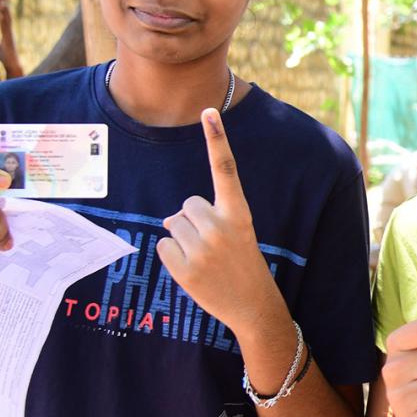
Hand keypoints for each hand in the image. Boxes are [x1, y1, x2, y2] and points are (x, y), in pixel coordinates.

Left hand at [0, 2, 23, 78]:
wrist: (13, 65)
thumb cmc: (6, 57)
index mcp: (7, 33)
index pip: (5, 18)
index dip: (3, 9)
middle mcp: (10, 32)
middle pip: (7, 15)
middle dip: (5, 5)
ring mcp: (10, 34)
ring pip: (7, 19)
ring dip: (5, 10)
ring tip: (2, 0)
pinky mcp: (9, 38)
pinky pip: (6, 26)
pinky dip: (4, 19)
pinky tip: (0, 13)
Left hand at [157, 109, 287, 330]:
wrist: (253, 305)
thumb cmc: (242, 263)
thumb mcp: (235, 234)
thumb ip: (206, 218)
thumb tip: (169, 220)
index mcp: (239, 213)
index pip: (225, 169)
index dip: (217, 139)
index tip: (209, 111)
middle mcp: (221, 227)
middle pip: (187, 204)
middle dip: (194, 220)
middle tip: (214, 244)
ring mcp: (202, 249)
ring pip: (173, 224)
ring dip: (183, 239)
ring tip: (205, 259)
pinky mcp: (185, 269)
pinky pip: (164, 246)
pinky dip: (173, 256)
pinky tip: (193, 270)